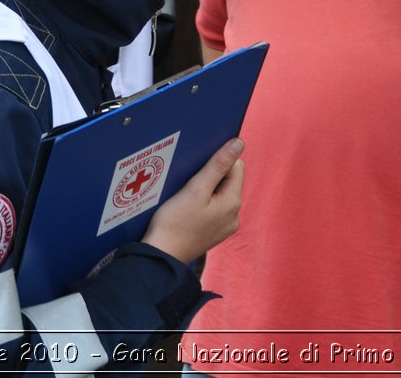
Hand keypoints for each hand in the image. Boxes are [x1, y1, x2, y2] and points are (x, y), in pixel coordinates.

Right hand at [141, 138, 244, 264]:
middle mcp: (234, 216)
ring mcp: (225, 227)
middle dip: (211, 177)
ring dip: (206, 190)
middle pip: (229, 181)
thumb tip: (239, 144)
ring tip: (186, 197)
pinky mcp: (214, 233)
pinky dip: (203, 203)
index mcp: (233, 203)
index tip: (198, 169)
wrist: (161, 256)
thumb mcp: (196, 188)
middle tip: (189, 184)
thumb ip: (218, 165)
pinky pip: (214, 209)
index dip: (218, 162)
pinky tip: (187, 209)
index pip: (237, 167)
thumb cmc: (175, 222)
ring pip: (220, 195)